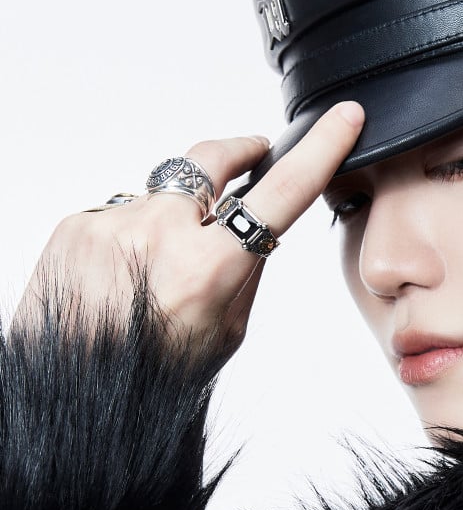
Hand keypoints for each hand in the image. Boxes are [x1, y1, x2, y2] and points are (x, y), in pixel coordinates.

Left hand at [12, 101, 365, 364]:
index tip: (343, 120)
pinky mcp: (77, 225)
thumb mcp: (223, 334)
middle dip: (238, 151)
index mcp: (206, 269)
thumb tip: (259, 227)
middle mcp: (157, 235)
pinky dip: (130, 238)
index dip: (319, 150)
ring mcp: (113, 224)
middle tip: (252, 154)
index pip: (279, 194)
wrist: (73, 389)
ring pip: (160, 196)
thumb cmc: (150, 373)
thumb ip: (246, 271)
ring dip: (170, 219)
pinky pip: (121, 214)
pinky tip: (121, 276)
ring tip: (155, 269)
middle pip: (211, 159)